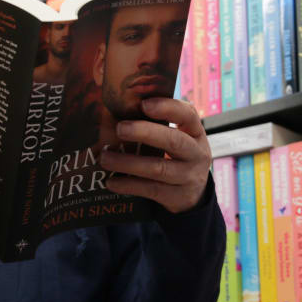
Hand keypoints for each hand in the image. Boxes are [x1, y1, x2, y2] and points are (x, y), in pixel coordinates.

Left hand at [99, 98, 211, 213]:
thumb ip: (159, 124)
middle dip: (145, 132)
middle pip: (174, 141)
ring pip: (158, 168)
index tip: (144, 104)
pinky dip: (128, 185)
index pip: (187, 115)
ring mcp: (188, 177)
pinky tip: (111, 181)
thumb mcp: (179, 138)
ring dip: (128, 162)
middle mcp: (196, 154)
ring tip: (105, 158)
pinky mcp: (177, 197)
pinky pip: (150, 189)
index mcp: (195, 133)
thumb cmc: (177, 156)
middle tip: (120, 128)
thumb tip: (120, 109)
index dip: (167, 108)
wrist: (193, 194)